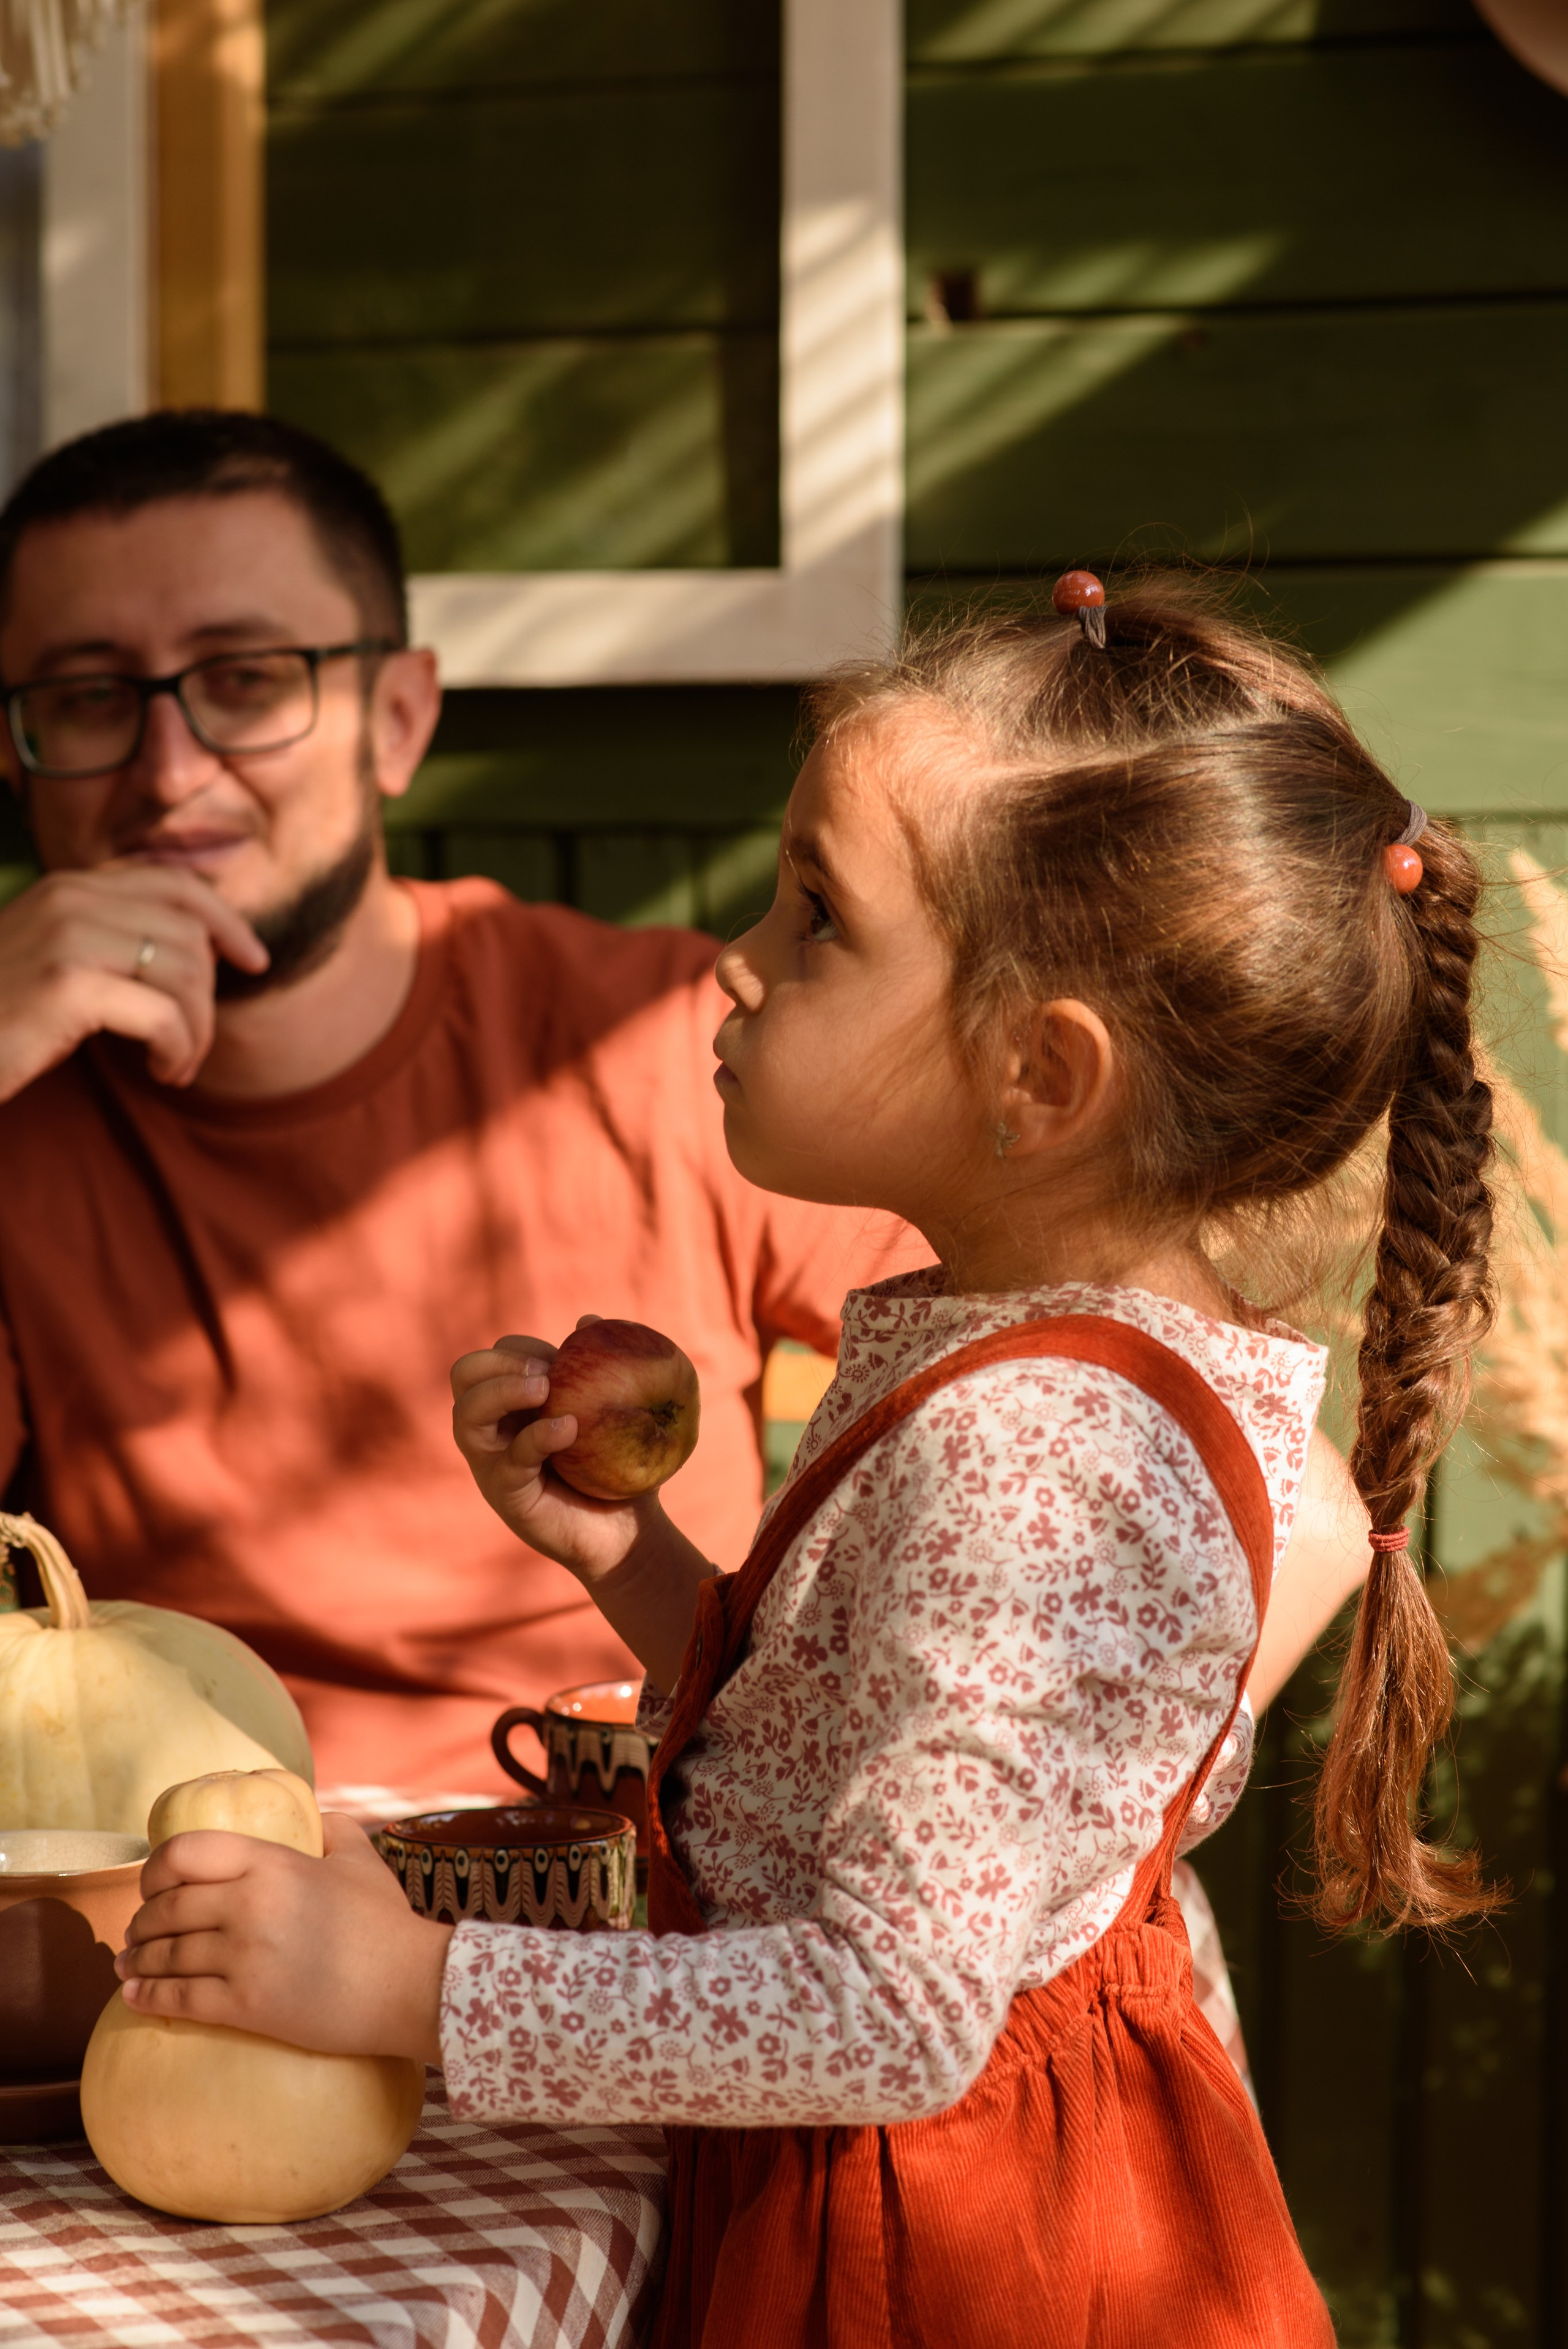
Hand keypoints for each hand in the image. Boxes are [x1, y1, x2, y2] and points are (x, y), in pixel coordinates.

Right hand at [0, 861, 268, 1100]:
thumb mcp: (57, 964)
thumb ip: (111, 942)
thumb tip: (198, 950)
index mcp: (69, 888)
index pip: (175, 884)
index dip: (226, 920)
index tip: (254, 960)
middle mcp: (70, 898)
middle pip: (191, 935)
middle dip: (207, 998)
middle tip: (187, 1048)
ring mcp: (68, 937)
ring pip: (187, 974)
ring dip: (197, 1032)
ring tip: (174, 1066)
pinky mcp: (68, 985)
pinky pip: (166, 1015)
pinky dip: (179, 1050)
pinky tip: (163, 1072)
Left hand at [115, 1814, 450, 2064]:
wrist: (408, 1985)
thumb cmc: (384, 1921)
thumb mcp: (358, 1857)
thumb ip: (330, 1827)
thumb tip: (307, 1817)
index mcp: (271, 1862)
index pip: (185, 1852)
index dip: (155, 1868)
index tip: (151, 1884)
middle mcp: (250, 1904)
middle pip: (168, 1907)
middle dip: (142, 1919)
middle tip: (136, 1929)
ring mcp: (245, 1956)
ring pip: (168, 1954)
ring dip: (138, 1959)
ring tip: (127, 1963)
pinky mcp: (248, 2005)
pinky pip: (181, 1999)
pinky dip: (149, 1996)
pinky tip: (134, 1996)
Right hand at [450, 1320, 662, 1589]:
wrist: (628, 1531)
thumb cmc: (619, 1466)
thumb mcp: (614, 1410)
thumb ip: (602, 1365)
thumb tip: (590, 1320)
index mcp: (511, 1406)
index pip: (492, 1358)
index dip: (520, 1348)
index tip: (561, 1356)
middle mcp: (493, 1431)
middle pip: (463, 1377)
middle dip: (497, 1363)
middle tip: (543, 1372)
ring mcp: (494, 1464)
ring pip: (467, 1416)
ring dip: (502, 1391)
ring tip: (544, 1387)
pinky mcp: (508, 1495)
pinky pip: (509, 1459)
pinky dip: (536, 1436)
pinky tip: (569, 1429)